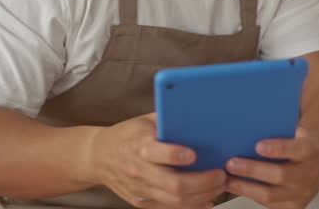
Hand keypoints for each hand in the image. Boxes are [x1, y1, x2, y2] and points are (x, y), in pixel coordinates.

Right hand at [89, 113, 226, 208]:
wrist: (98, 157)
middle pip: (173, 184)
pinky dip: (192, 206)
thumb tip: (199, 117)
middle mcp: (139, 170)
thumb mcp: (144, 121)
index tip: (194, 154)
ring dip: (202, 195)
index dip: (175, 155)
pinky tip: (207, 198)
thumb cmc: (126, 135)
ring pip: (175, 201)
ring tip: (219, 185)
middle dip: (202, 182)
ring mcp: (140, 189)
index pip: (156, 153)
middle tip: (220, 174)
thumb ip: (168, 121)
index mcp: (139, 145)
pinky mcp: (141, 201)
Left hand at [224, 128, 318, 208]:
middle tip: (231, 163)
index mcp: (312, 150)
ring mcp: (302, 193)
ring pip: (270, 195)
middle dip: (253, 170)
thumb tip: (247, 119)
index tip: (258, 146)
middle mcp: (310, 174)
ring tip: (227, 178)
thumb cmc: (298, 144)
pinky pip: (267, 205)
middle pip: (280, 175)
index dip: (278, 148)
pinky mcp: (292, 207)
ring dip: (245, 187)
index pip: (297, 149)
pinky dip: (247, 195)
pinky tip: (233, 186)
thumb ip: (278, 128)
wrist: (318, 165)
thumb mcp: (295, 131)